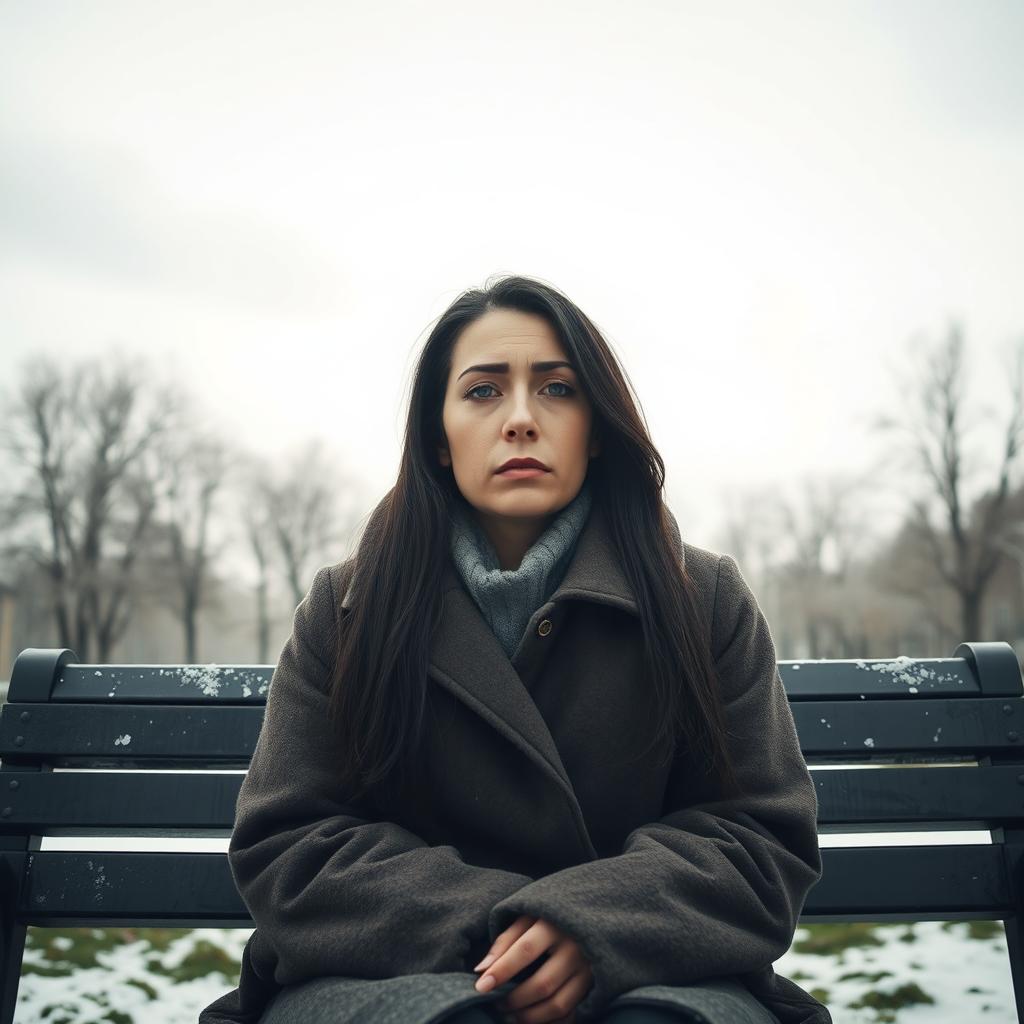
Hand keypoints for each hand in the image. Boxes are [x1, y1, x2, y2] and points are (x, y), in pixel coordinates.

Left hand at [474, 914, 593, 1022]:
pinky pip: (571, 1013)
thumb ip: (504, 942)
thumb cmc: (548, 917)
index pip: (525, 950)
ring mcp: (588, 969)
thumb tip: (481, 970)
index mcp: (554, 924)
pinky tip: (533, 1017)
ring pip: (558, 1004)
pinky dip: (550, 1022)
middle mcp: (575, 947)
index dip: (502, 971)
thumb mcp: (526, 918)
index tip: (481, 987)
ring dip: (530, 1016)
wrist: (589, 914)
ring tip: (511, 1015)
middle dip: (515, 1000)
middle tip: (497, 1004)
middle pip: (542, 984)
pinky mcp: (594, 985)